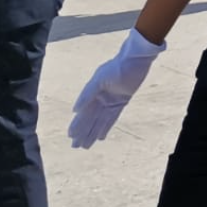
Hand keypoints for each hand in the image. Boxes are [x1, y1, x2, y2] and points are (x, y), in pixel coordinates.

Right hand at [69, 29, 164, 148]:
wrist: (135, 60)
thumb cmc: (117, 67)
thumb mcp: (100, 80)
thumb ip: (87, 95)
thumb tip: (75, 110)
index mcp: (92, 92)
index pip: (83, 112)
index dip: (77, 124)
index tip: (70, 136)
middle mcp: (100, 98)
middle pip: (90, 119)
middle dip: (83, 132)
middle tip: (75, 146)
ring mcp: (110, 100)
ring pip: (100, 120)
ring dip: (93, 132)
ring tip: (86, 146)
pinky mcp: (122, 101)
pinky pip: (112, 117)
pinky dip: (106, 127)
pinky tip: (101, 137)